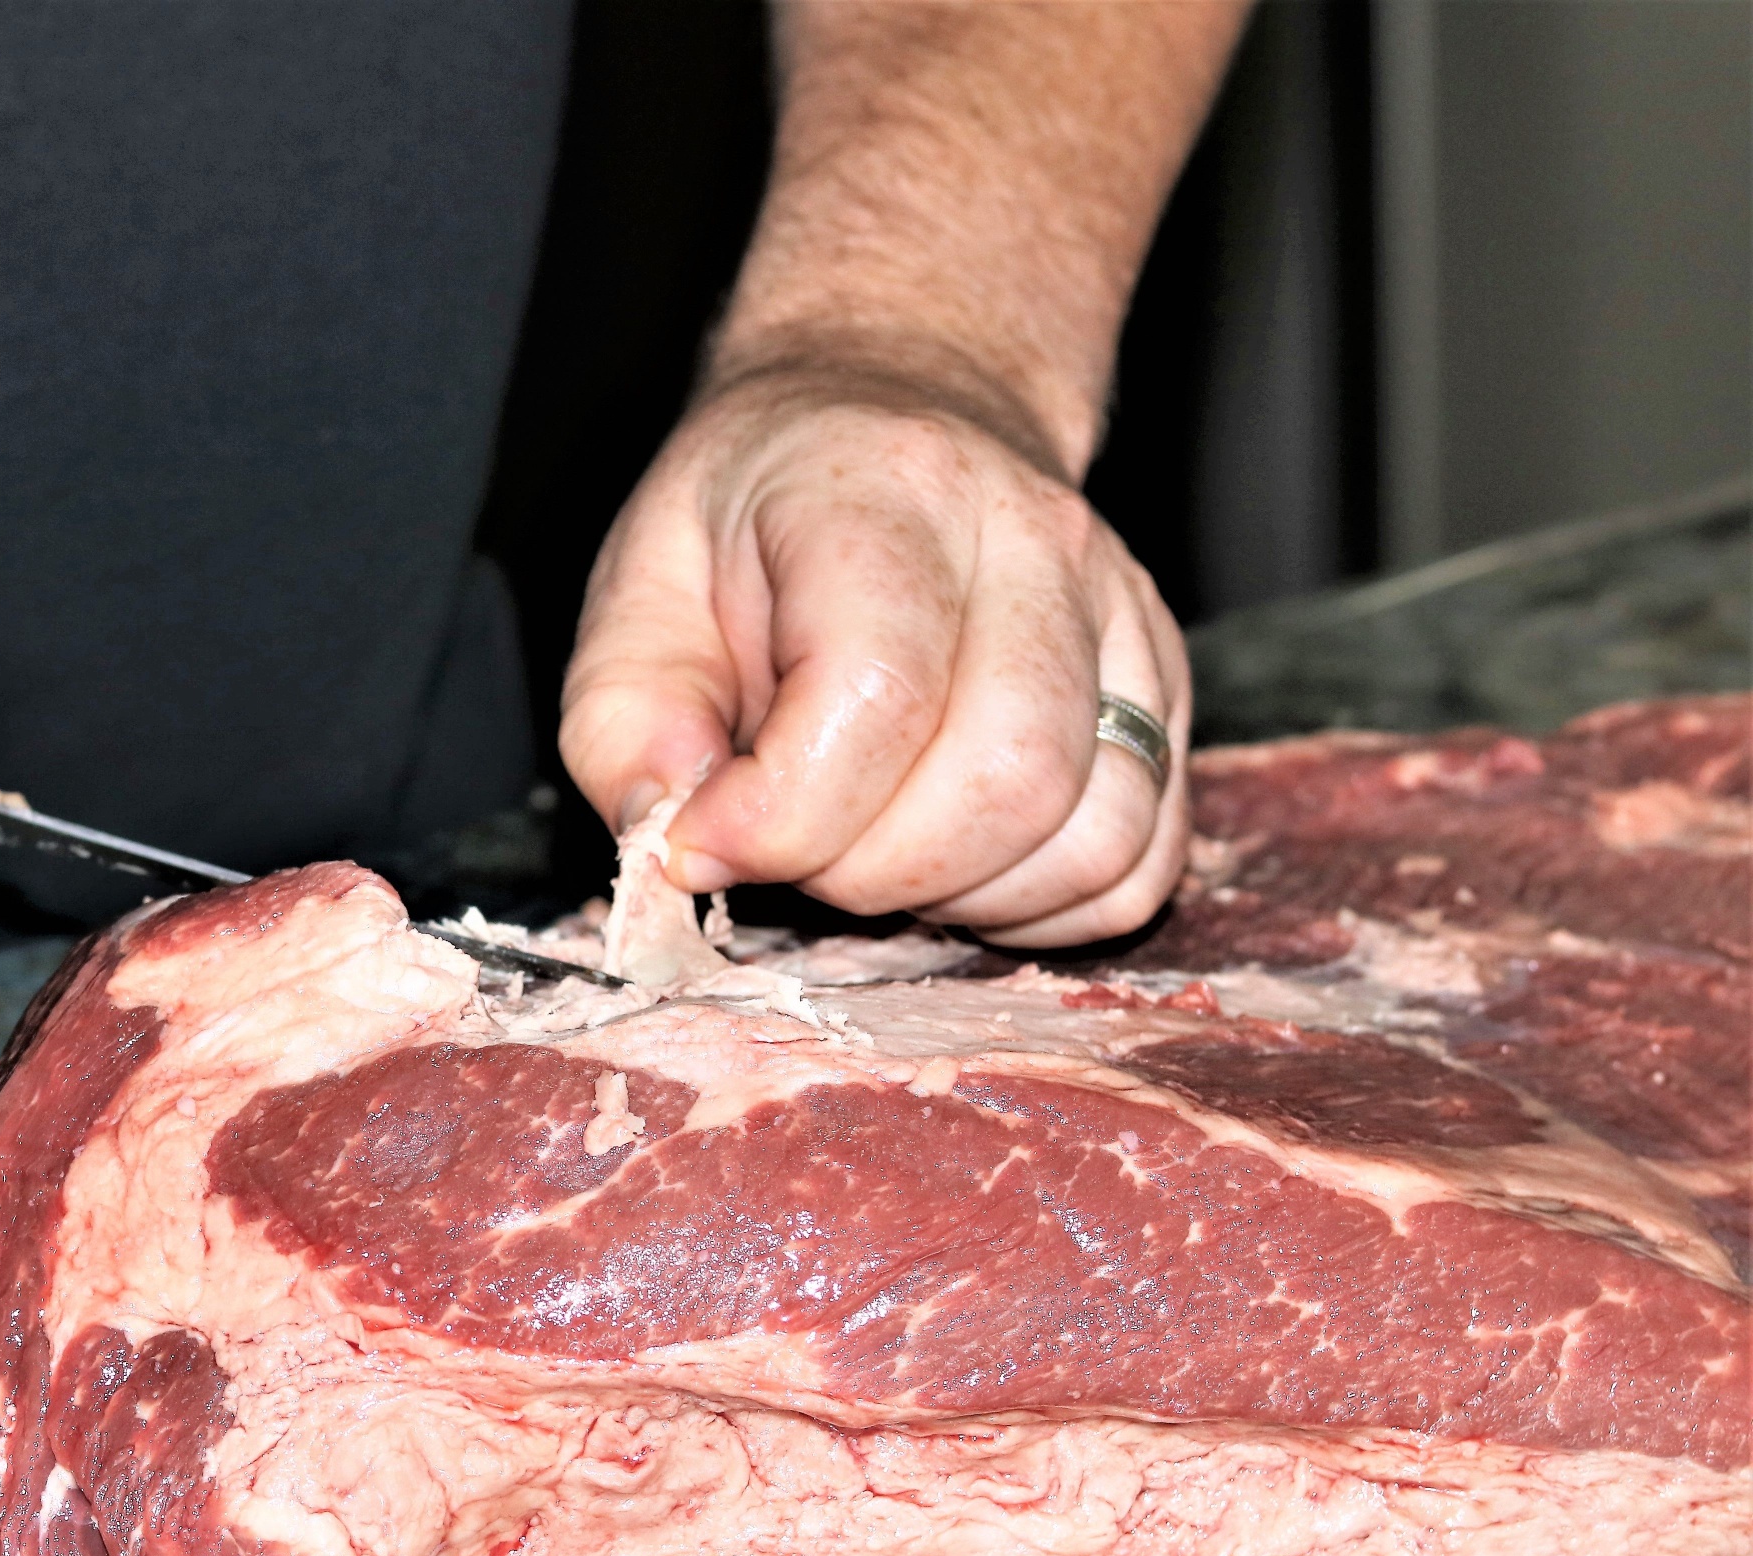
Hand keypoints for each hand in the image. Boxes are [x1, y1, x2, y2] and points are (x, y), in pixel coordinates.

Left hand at [558, 363, 1190, 947]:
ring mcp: (1121, 611)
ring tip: (874, 856)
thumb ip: (627, 728)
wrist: (889, 417)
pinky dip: (1051, 905)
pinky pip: (1145, 853)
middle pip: (1006, 781)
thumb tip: (679, 842)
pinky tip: (964, 871)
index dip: (782, 818)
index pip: (878, 697)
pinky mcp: (1162, 685)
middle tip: (794, 851)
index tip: (708, 843)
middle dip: (873, 873)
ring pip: (1093, 831)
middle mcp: (1032, 541)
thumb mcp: (638, 596)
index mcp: (883, 497)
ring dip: (967, 899)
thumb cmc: (757, 523)